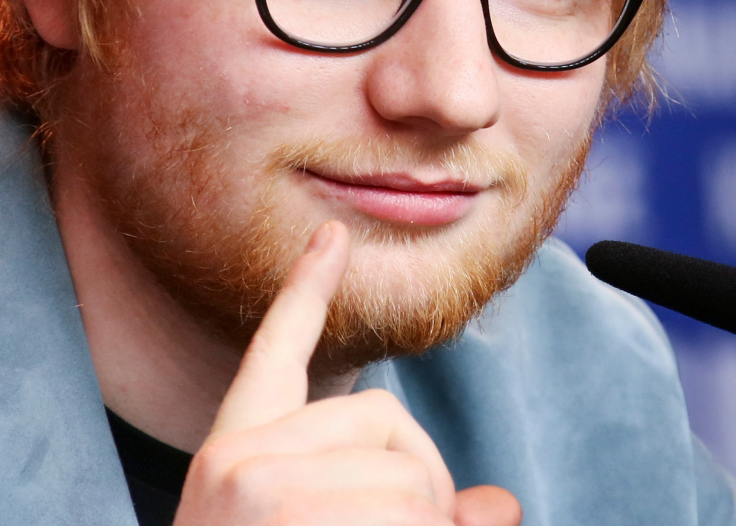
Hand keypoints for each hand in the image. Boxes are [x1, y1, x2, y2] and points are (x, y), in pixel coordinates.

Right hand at [174, 221, 521, 525]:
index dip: (305, 291)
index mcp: (235, 455)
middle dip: (420, 490)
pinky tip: (370, 497)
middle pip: (387, 424)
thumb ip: (397, 508)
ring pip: (412, 481)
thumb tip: (500, 508)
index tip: (333, 237)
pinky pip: (414, 510)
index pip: (276, 355)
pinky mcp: (277, 507)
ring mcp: (258, 488)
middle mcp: (238, 460)